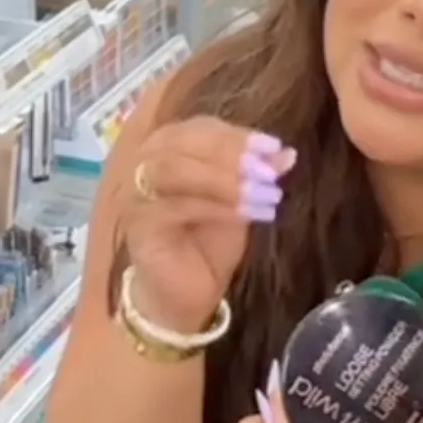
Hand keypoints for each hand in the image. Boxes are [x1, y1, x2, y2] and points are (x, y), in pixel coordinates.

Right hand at [121, 117, 296, 332]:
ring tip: (266, 196)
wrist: (184, 293)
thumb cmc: (209, 241)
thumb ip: (257, 174)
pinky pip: (176, 206)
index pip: (203, 128)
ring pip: (178, 170)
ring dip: (226, 181)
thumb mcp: (240, 199)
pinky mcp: (137, 222)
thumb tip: (287, 153)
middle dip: (233, 156)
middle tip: (270, 174)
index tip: (275, 147)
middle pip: (187, 143)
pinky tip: (248, 214)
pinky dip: (217, 206)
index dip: (239, 136)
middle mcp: (146, 160)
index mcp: (170, 144)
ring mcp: (136, 190)